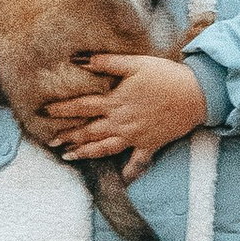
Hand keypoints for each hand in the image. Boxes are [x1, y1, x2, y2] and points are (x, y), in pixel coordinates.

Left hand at [42, 52, 207, 172]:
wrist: (195, 94)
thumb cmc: (165, 75)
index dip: (61, 109)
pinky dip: (128, 173)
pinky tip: (119, 181)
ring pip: (104, 148)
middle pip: (88, 131)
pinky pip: (136, 163)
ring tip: (69, 157)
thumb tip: (79, 60)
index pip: (81, 106)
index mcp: (115, 102)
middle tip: (51, 141)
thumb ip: (107, 62)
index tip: (43, 112)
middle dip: (68, 136)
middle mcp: (121, 122)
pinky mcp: (149, 145)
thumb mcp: (135, 63)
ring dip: (85, 153)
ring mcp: (134, 137)